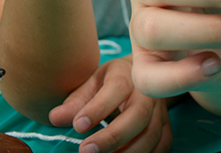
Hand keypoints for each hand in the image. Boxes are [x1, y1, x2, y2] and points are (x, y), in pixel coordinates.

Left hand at [48, 55, 171, 152]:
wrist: (144, 75)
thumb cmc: (111, 82)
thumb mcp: (92, 83)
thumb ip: (76, 100)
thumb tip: (54, 117)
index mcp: (126, 75)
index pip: (117, 88)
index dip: (98, 108)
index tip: (78, 125)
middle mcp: (148, 92)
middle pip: (139, 114)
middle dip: (113, 136)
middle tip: (86, 151)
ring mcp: (160, 110)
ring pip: (152, 133)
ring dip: (128, 152)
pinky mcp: (166, 126)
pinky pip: (162, 144)